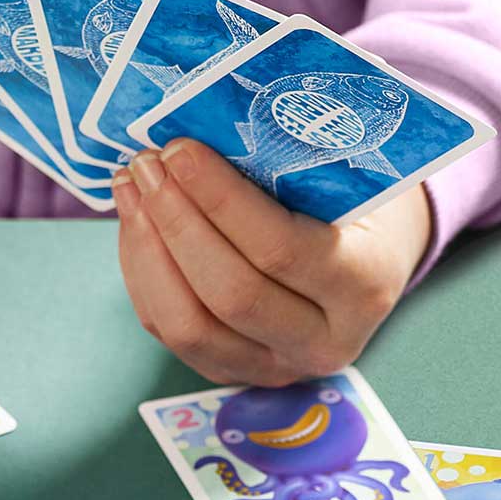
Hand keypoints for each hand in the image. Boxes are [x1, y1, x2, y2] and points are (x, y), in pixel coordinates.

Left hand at [113, 140, 431, 385]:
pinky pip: (169, 330)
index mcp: (363, 286)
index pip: (279, 249)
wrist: (369, 264)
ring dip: (148, 252)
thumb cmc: (356, 205)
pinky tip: (134, 223)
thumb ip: (291, 164)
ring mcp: (273, 368)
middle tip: (147, 165)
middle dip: (177, 223)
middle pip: (230, 294)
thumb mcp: (348, 179)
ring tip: (131, 188)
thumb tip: (198, 128)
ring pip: (189, 325)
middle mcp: (322, 343)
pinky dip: (142, 275)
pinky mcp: (228, 371)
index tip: (179, 150)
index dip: (220, 200)